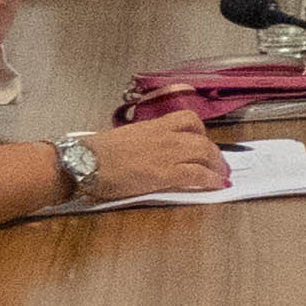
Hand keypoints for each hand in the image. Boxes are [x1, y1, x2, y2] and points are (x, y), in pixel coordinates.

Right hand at [76, 111, 235, 206]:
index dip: (201, 132)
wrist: (84, 162)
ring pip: (204, 153)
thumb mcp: (122, 139)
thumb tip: (146, 151)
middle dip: (214, 152)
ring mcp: (166, 154)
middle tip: (218, 163)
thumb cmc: (95, 153)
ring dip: (217, 166)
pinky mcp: (164, 174)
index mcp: (152, 125)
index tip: (203, 141)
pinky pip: (197, 174)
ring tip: (221, 176)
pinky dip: (210, 179)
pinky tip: (216, 185)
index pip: (187, 119)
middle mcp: (164, 136)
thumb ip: (141, 142)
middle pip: (201, 139)